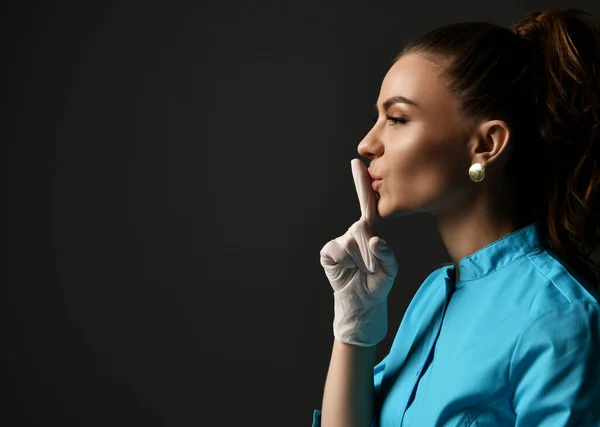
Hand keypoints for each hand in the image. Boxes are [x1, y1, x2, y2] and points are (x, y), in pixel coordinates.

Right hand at [319, 159, 398, 346]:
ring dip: (362, 260)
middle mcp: (355, 232)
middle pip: (364, 227)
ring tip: (362, 271)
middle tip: (371, 267)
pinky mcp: (329, 253)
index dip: (361, 182)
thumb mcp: (391, 270)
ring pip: (353, 241)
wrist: (362, 304)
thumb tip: (375, 240)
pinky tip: (348, 270)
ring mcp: (340, 242)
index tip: (357, 161)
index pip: (367, 203)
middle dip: (371, 250)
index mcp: (371, 230)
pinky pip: (338, 250)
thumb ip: (388, 254)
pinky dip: (345, 261)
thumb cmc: (378, 283)